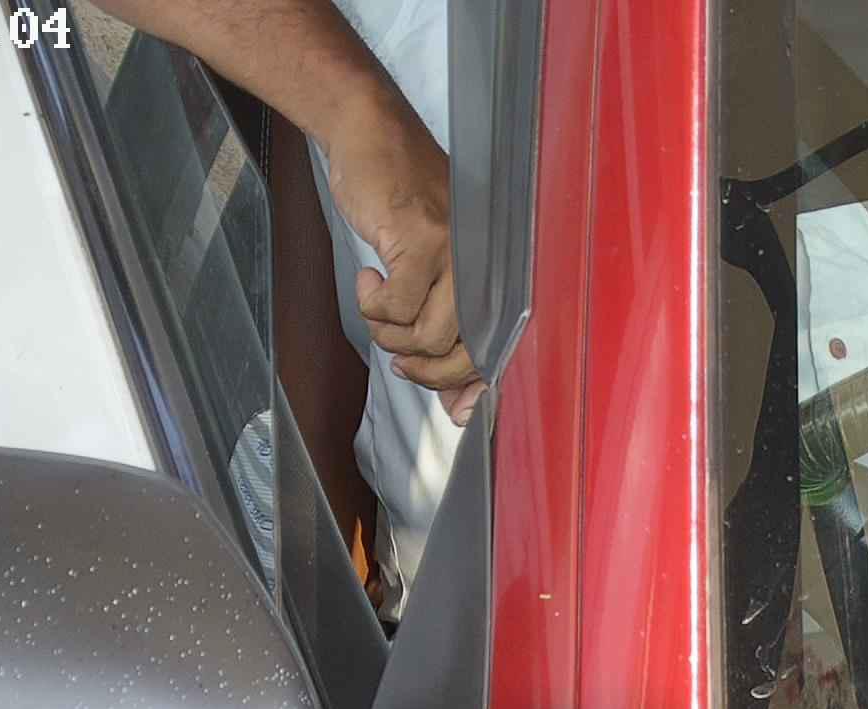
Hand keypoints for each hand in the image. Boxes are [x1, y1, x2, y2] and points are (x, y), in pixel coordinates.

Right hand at [320, 87, 482, 421]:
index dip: (476, 389)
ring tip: (379, 301)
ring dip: (389, 334)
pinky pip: (395, 309)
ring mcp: (458, 253)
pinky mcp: (423, 241)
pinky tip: (370, 277)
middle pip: (462, 356)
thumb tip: (454, 400)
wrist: (370, 137)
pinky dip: (373, 304)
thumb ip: (444, 326)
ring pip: (425, 338)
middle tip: (396, 353)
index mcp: (496, 274)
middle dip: (423, 370)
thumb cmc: (399, 202)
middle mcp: (487, 266)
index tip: (455, 411)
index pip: (498, 349)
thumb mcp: (431, 268)